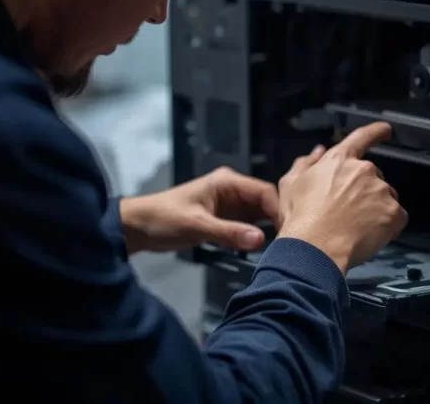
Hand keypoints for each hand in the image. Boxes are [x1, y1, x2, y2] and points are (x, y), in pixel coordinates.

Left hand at [120, 167, 279, 253]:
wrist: (138, 227)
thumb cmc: (164, 219)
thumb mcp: (196, 226)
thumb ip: (228, 232)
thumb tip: (261, 240)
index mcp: (228, 182)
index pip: (264, 192)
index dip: (279, 210)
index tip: (291, 230)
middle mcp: (233, 190)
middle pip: (266, 202)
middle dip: (278, 219)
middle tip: (291, 241)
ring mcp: (231, 205)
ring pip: (259, 215)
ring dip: (269, 228)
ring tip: (283, 247)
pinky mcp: (226, 219)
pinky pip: (248, 225)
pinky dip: (256, 235)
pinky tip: (265, 248)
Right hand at [276, 122, 406, 273]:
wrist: (314, 249)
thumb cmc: (300, 220)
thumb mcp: (290, 185)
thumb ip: (305, 164)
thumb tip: (317, 152)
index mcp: (338, 161)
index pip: (361, 137)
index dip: (375, 132)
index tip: (385, 129)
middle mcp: (363, 171)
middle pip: (374, 177)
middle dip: (365, 192)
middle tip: (348, 213)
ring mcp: (381, 191)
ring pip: (386, 198)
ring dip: (376, 210)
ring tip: (355, 228)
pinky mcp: (393, 213)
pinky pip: (397, 218)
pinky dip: (388, 227)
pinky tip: (370, 236)